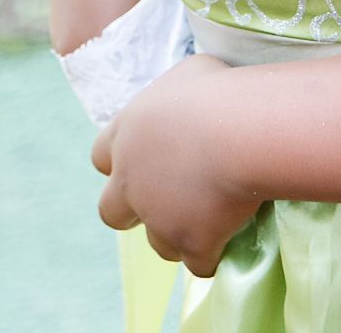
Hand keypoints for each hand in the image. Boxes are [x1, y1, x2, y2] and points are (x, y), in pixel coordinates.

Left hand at [91, 54, 261, 276]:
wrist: (240, 132)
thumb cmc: (216, 93)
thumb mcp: (189, 76)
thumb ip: (176, 96)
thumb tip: (191, 98)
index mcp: (125, 135)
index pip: (100, 158)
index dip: (121, 163)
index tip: (148, 163)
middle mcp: (131, 180)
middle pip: (111, 212)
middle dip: (134, 213)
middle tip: (167, 205)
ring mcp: (158, 216)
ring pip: (158, 245)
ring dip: (177, 237)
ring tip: (207, 223)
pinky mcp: (190, 243)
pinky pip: (199, 265)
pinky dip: (211, 257)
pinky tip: (228, 242)